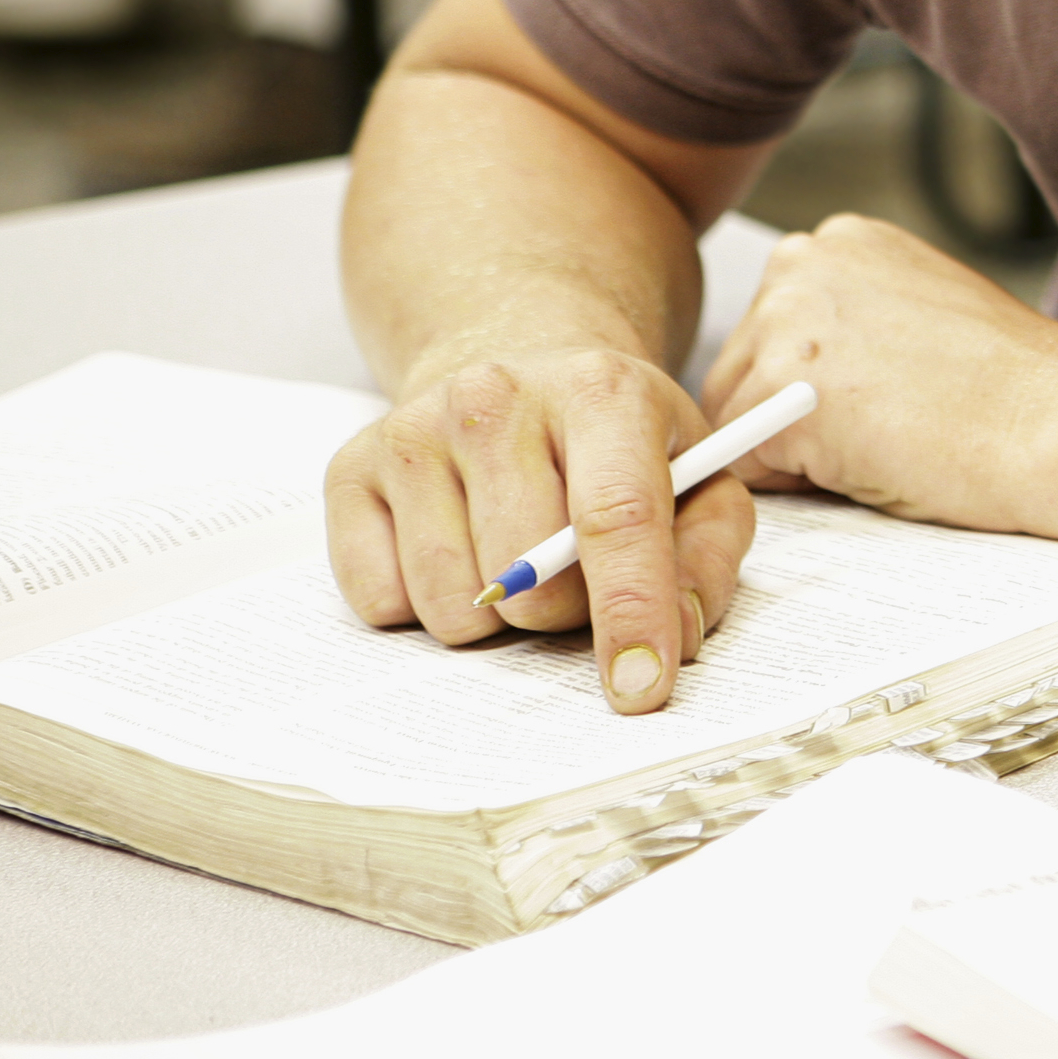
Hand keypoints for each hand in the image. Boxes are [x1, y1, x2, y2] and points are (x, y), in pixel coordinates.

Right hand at [324, 343, 755, 714]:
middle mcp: (497, 397)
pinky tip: (453, 550)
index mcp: (600, 391)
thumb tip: (679, 636)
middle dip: (561, 617)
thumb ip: (706, 558)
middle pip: (530, 582)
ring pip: (451, 604)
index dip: (632, 613)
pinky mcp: (351, 468)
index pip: (618, 516)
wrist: (518, 370)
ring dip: (491, 619)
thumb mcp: (696, 480)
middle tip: (572, 579)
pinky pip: (379, 602)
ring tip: (511, 558)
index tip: (640, 689)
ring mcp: (414, 430)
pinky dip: (421, 608)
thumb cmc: (616, 445)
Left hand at [701, 213, 1057, 533]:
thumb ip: (850, 327)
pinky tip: (872, 460)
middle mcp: (805, 262)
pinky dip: (797, 482)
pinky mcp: (782, 391)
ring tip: (883, 444)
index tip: (884, 399)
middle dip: (788, 418)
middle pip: (739, 369)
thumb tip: (786, 386)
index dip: (815, 386)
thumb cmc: (1013, 388)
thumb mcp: (918, 319)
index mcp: (843, 240)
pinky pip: (746, 463)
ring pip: (736, 419)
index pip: (773, 329)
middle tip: (885, 432)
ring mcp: (787, 323)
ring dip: (793, 452)